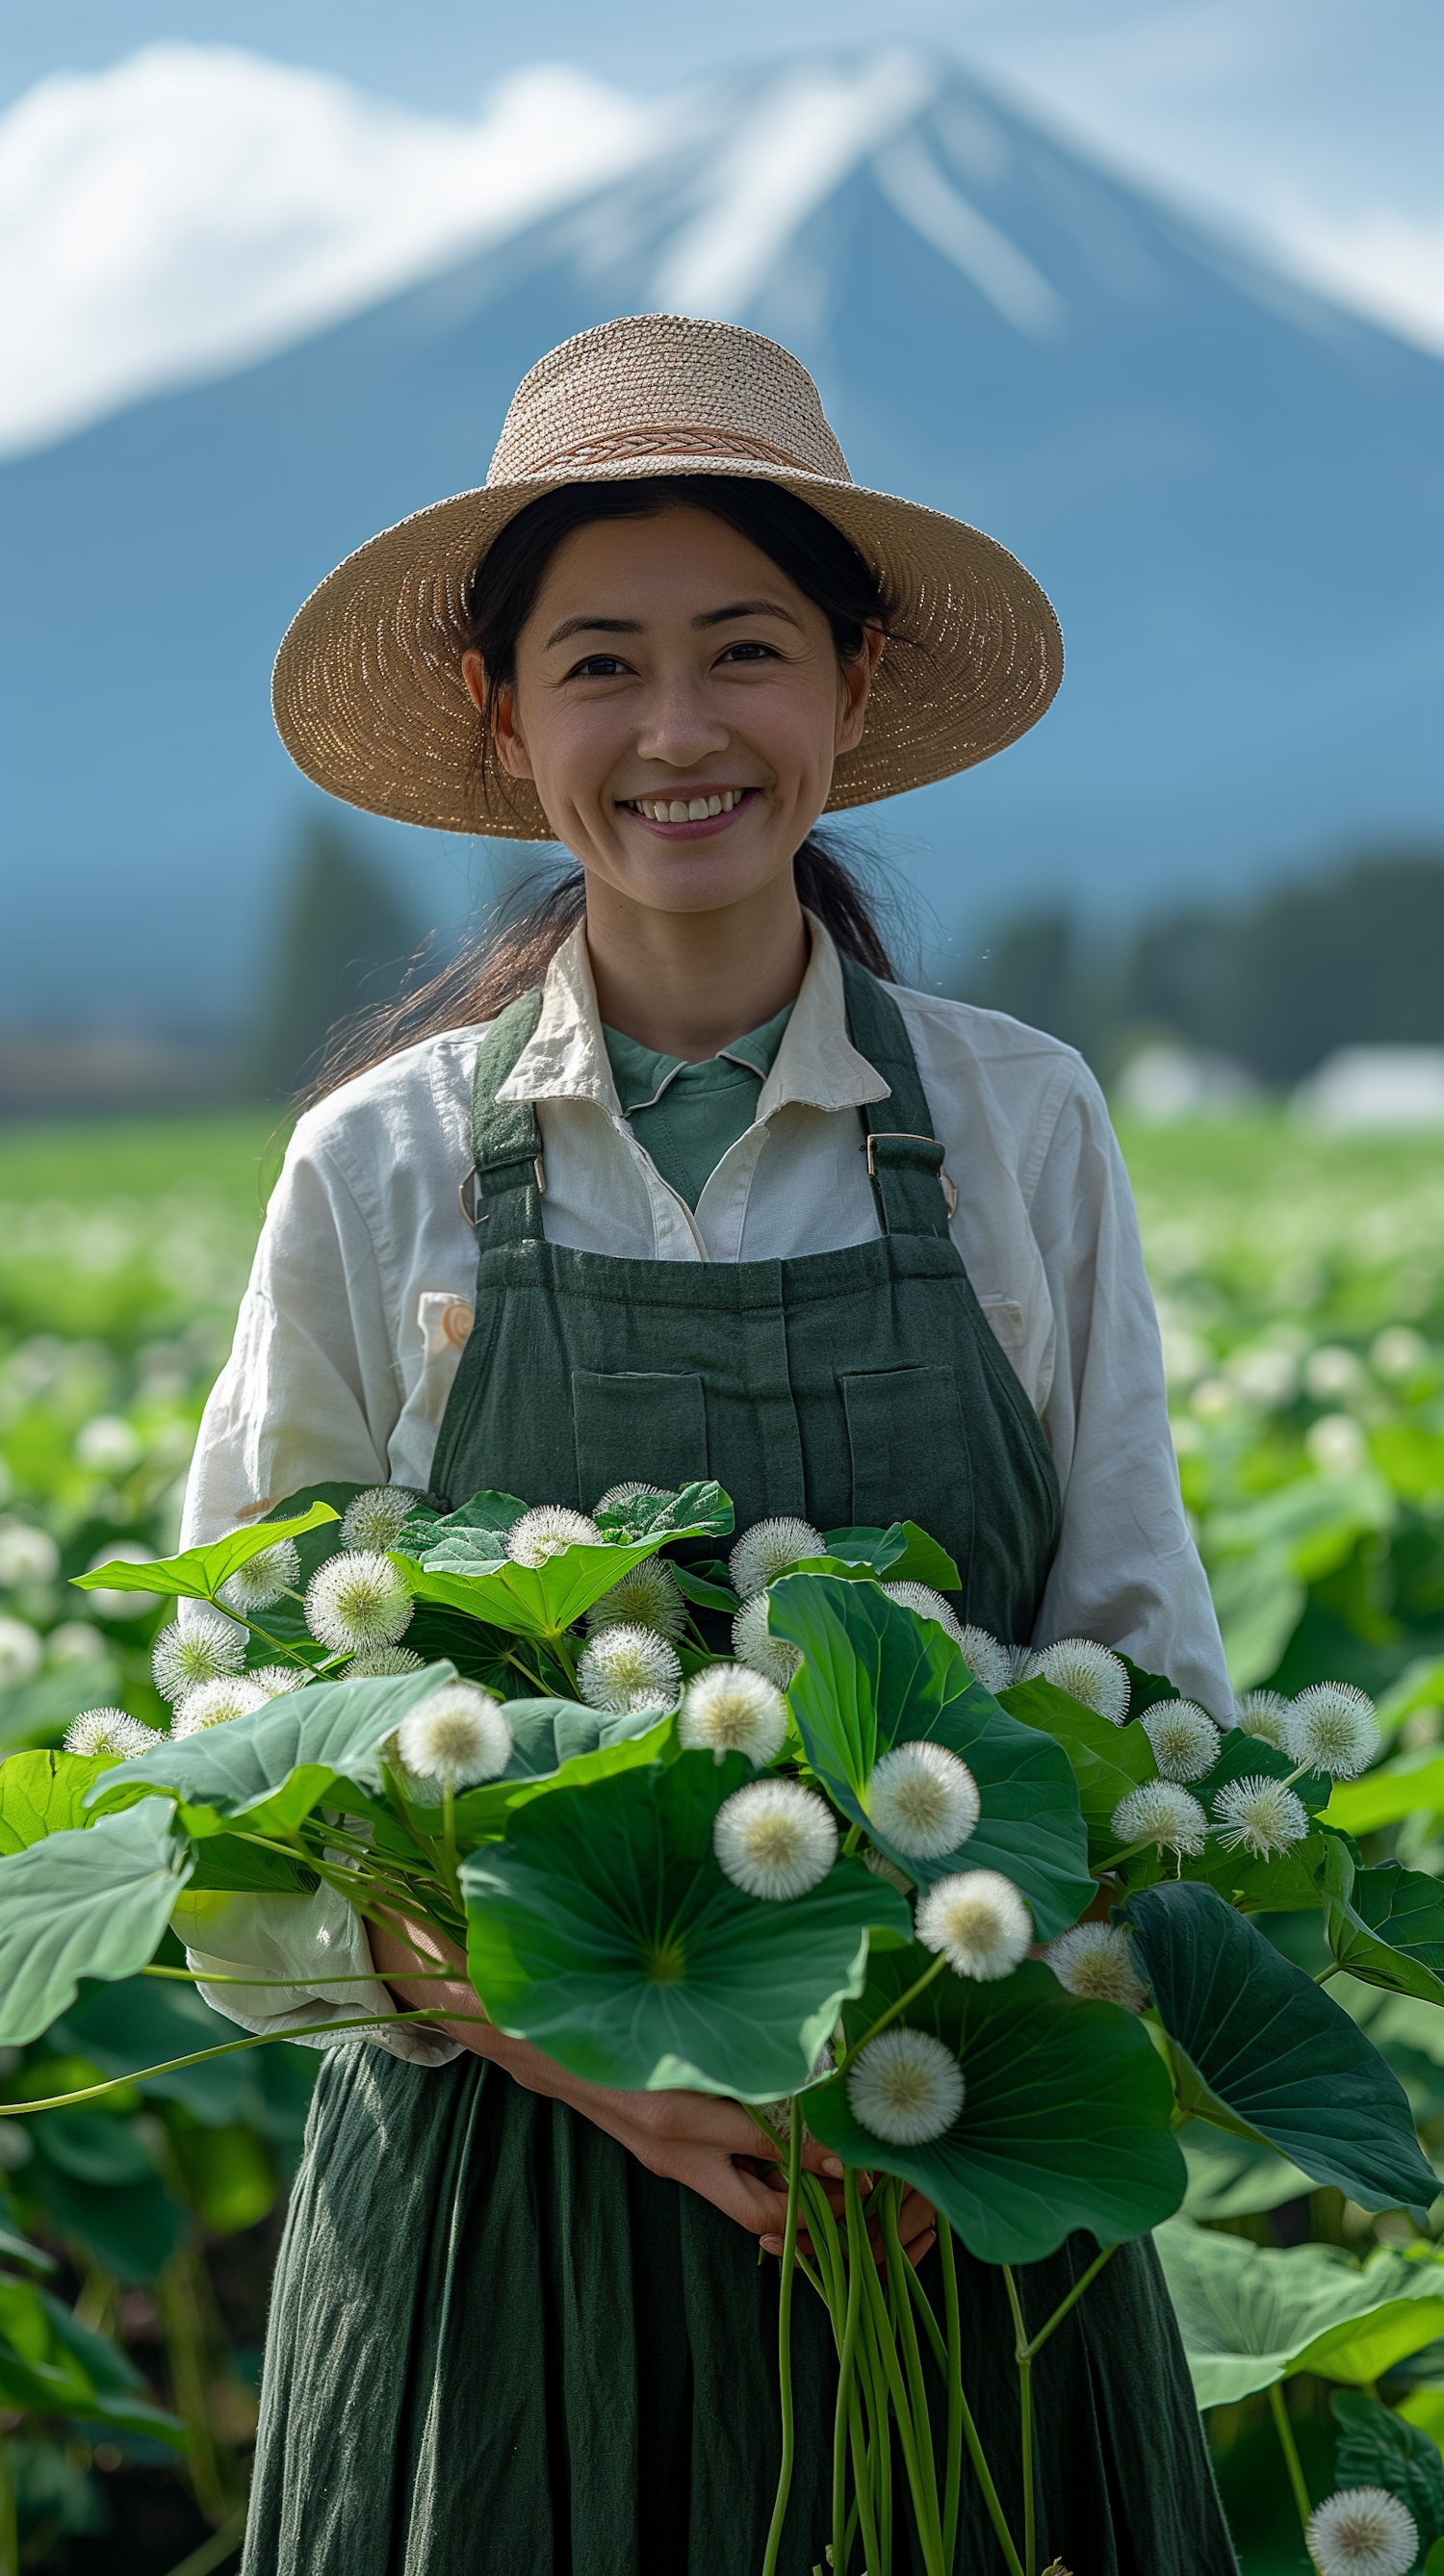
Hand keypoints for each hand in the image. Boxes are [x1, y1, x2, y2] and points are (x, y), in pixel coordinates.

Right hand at [370, 1909, 935, 2265]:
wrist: (512, 2028)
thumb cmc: (591, 2008)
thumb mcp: (659, 2014)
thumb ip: (724, 2022)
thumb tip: (798, 2025)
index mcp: (680, 2111)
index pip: (772, 2153)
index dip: (826, 2164)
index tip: (872, 2163)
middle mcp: (677, 2147)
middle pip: (761, 2212)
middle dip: (816, 2219)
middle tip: (872, 2202)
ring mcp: (665, 2158)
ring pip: (742, 2208)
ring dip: (791, 2211)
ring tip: (846, 2197)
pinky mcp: (657, 2154)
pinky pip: (719, 2187)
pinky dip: (758, 2190)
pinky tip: (792, 2178)